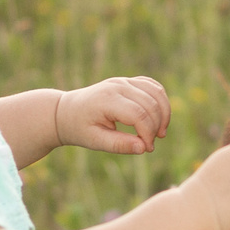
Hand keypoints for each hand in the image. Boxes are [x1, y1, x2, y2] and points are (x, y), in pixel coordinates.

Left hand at [54, 77, 172, 154]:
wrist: (66, 112)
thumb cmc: (79, 128)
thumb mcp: (95, 141)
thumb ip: (119, 145)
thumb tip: (144, 148)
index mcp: (107, 100)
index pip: (138, 114)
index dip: (148, 133)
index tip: (147, 148)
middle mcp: (118, 86)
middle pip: (151, 104)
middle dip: (157, 126)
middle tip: (150, 145)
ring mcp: (124, 81)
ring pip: (156, 92)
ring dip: (163, 113)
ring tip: (159, 133)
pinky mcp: (129, 81)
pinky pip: (153, 86)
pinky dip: (161, 101)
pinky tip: (158, 118)